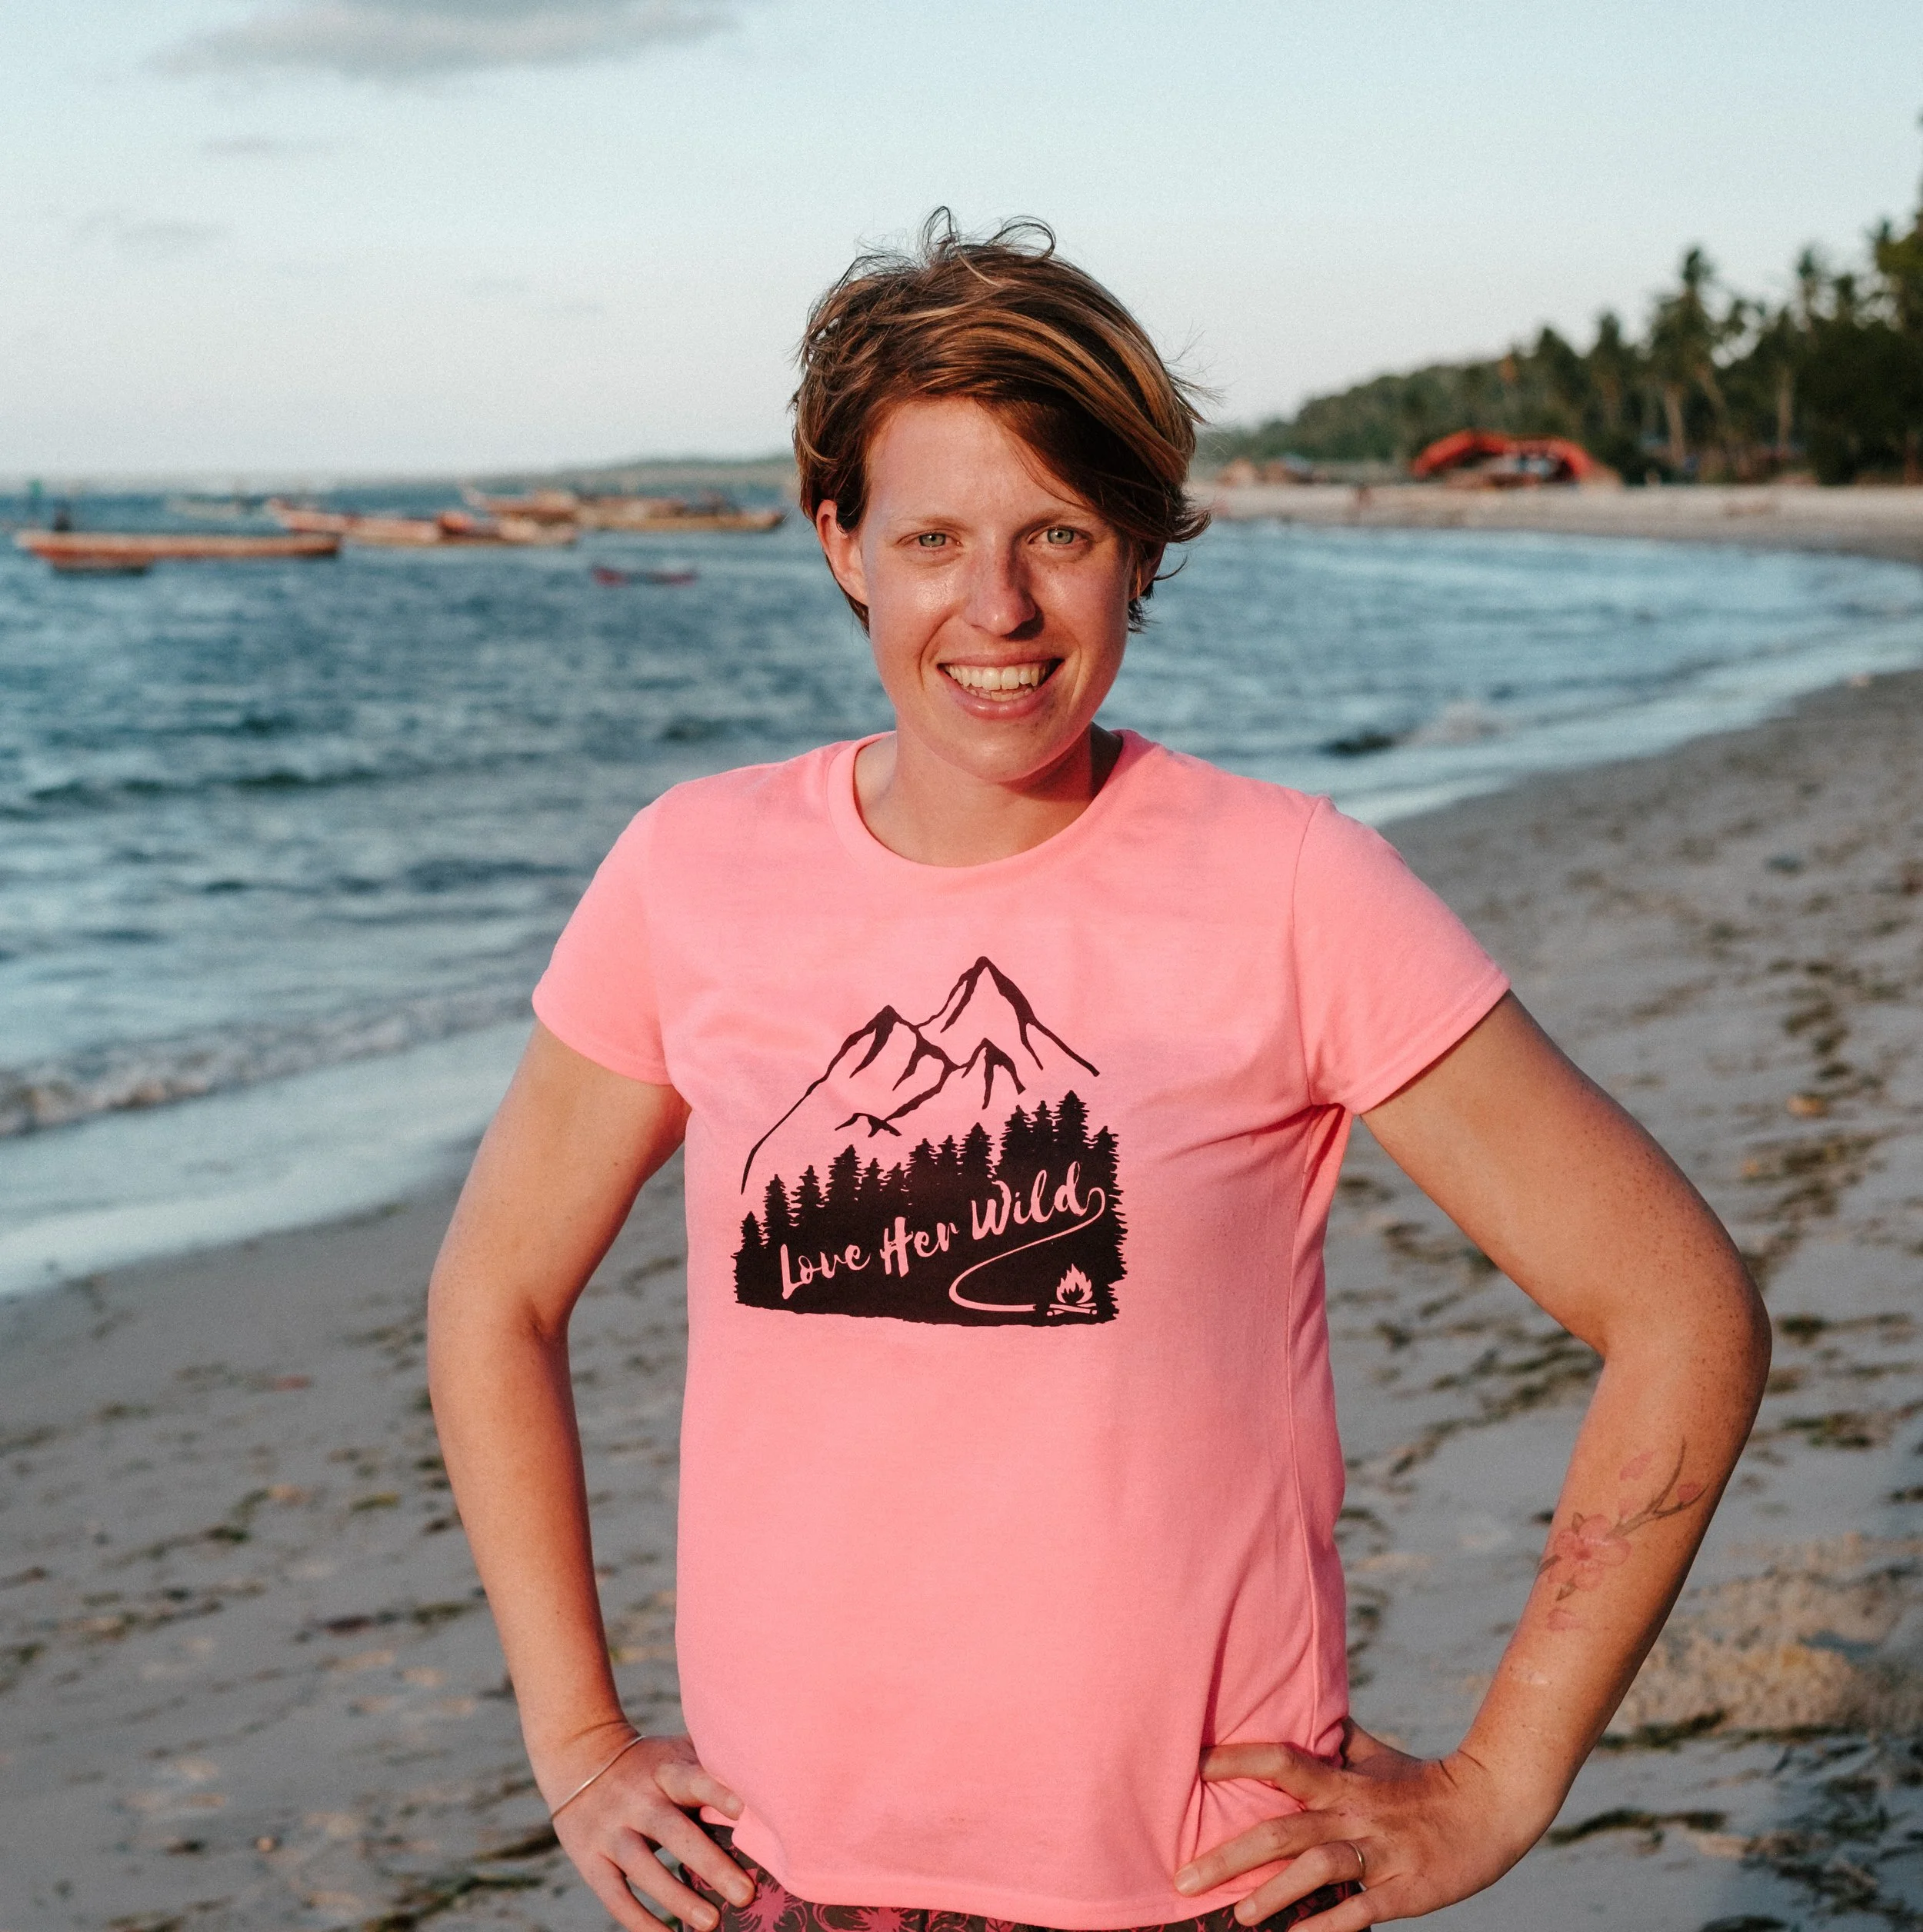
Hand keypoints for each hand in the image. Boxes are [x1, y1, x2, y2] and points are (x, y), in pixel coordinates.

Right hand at [544, 1729, 753, 1931]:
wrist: (579, 1756)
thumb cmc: (649, 1762)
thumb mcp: (674, 1752)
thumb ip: (710, 1764)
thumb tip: (767, 1774)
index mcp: (663, 1770)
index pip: (692, 1779)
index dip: (717, 1792)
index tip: (745, 1811)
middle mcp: (636, 1800)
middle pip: (673, 1832)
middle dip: (710, 1863)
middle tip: (745, 1893)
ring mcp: (611, 1831)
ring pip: (643, 1868)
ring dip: (677, 1898)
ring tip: (711, 1922)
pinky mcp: (590, 1860)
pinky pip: (615, 1895)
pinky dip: (640, 1921)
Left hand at [1172, 1722, 1538, 1928]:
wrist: (1489, 1808)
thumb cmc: (1420, 1780)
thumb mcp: (1373, 1754)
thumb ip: (1331, 1740)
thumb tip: (1295, 1711)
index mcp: (1343, 1780)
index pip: (1281, 1761)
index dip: (1237, 1761)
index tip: (1191, 1767)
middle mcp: (1354, 1814)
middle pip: (1283, 1830)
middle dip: (1229, 1855)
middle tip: (1184, 1877)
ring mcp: (1379, 1855)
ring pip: (1318, 1870)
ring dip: (1274, 1894)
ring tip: (1238, 1917)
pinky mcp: (1404, 1893)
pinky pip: (1359, 1913)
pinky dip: (1326, 1926)